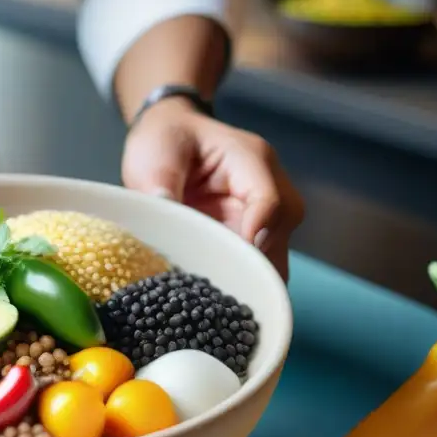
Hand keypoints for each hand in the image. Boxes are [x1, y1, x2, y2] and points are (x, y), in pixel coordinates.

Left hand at [121, 99, 303, 280]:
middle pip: (281, 230)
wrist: (171, 136)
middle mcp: (268, 185)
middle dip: (256, 262)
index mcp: (249, 159)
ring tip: (221, 300)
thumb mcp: (156, 153)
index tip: (233, 259)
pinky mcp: (250, 231)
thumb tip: (167, 212)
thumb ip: (160, 182)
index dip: (256, 233)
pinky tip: (220, 297)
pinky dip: (243, 277)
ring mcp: (262, 211)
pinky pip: (258, 260)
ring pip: (276, 251)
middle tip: (224, 290)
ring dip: (251, 274)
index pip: (268, 200)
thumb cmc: (167, 139)